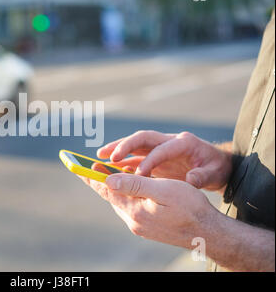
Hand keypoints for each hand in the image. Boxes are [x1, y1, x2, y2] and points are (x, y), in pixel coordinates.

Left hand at [79, 173, 219, 248]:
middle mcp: (133, 220)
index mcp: (134, 211)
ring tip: (106, 174)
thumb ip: (135, 185)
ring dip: (114, 187)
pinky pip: (130, 207)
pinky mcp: (148, 227)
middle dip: (101, 181)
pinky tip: (128, 188)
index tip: (79, 167)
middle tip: (90, 167)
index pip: (107, 191)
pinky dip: (126, 195)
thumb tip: (108, 179)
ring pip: (121, 202)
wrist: (209, 234)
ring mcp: (140, 226)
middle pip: (111, 196)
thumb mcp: (163, 191)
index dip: (93, 177)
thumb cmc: (190, 208)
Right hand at [98, 131, 231, 191]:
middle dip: (124, 146)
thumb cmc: (216, 168)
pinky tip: (110, 169)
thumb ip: (202, 176)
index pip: (162, 149)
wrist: (216, 165)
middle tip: (107, 156)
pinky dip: (123, 161)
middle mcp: (169, 140)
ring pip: (135, 145)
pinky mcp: (154, 156)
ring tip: (99, 157)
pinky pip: (135, 156)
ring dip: (117, 149)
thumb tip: (190, 179)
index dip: (149, 161)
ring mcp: (160, 147)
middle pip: (142, 138)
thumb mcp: (214, 173)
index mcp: (183, 142)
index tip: (139, 176)